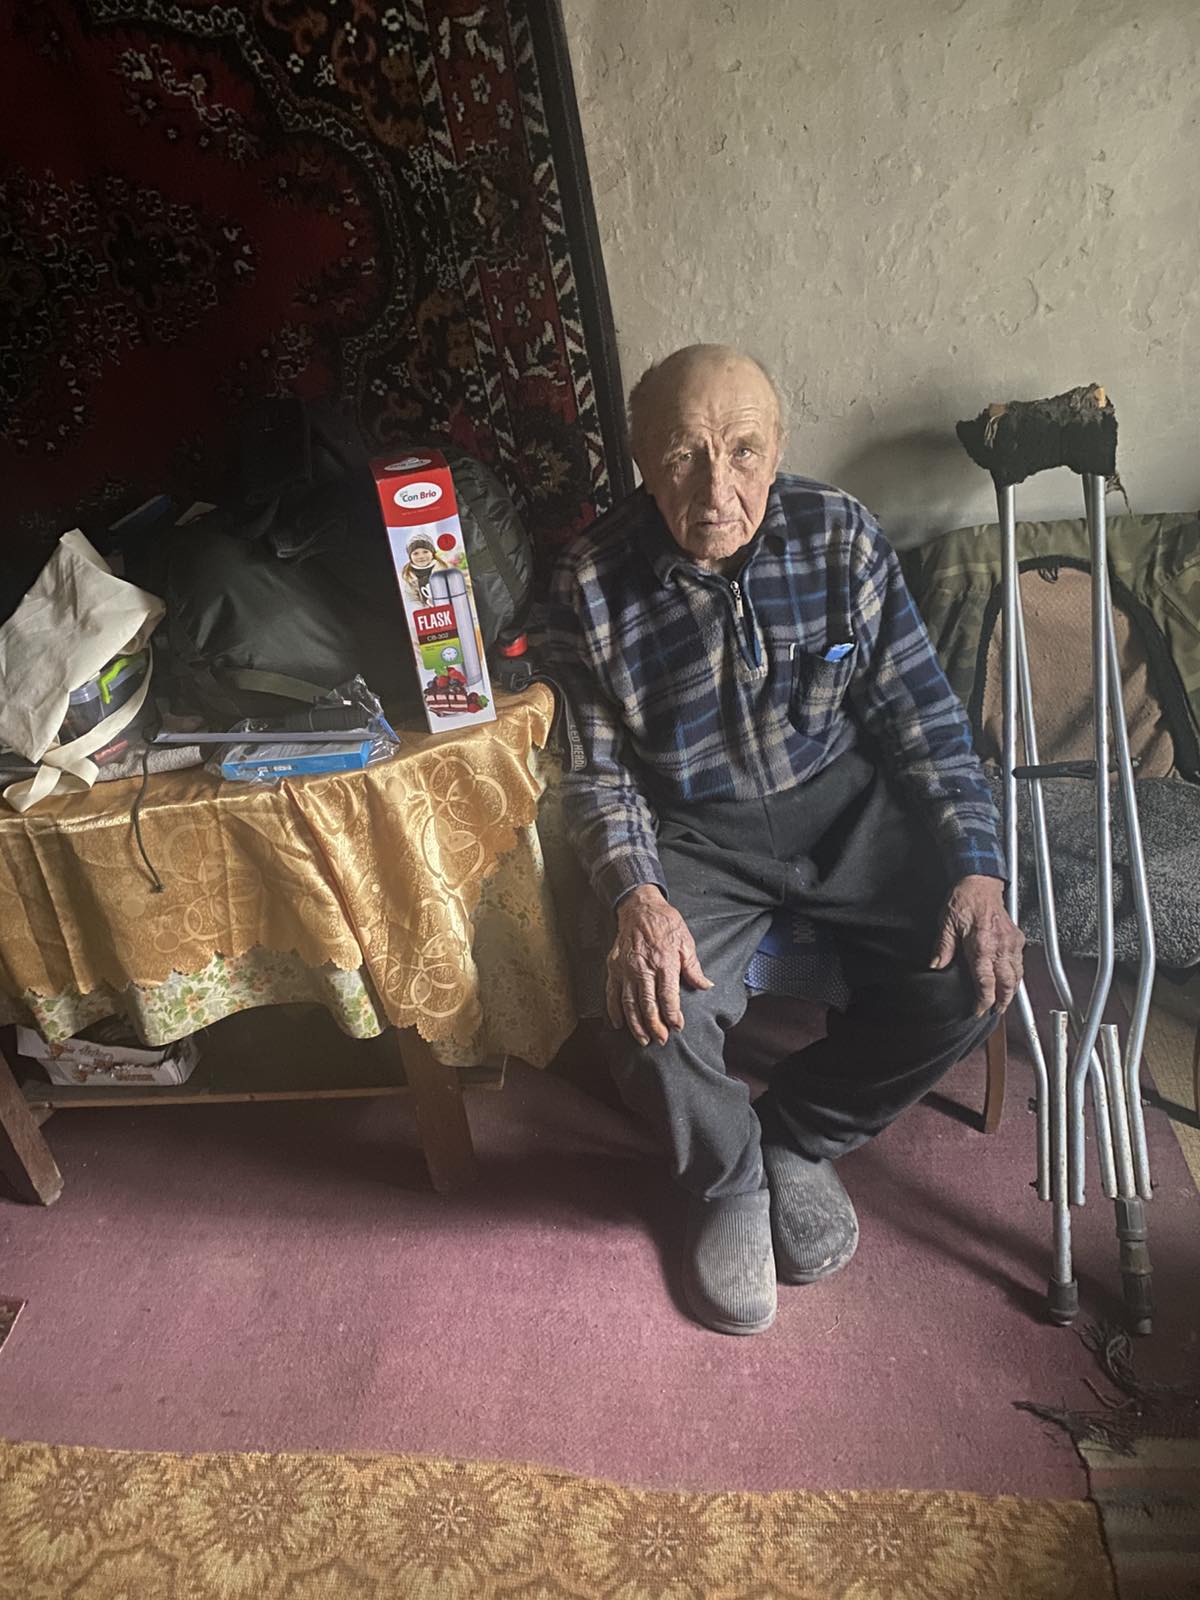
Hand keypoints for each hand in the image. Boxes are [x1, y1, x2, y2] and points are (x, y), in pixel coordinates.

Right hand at [606, 885, 712, 1045]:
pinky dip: (614, 1010)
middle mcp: (643, 968)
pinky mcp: (613, 967)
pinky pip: (612, 993)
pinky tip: (619, 1024)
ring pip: (629, 1003)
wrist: (640, 908)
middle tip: (661, 1040)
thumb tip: (705, 986)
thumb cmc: (666, 924)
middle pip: (648, 1004)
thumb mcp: (686, 942)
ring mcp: (626, 969)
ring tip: (643, 1039)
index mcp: (664, 962)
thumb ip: (694, 968)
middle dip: (654, 1026)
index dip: (673, 1014)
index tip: (677, 1027)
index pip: (668, 996)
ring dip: (636, 1024)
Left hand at [930, 874, 1023, 1015]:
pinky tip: (1010, 980)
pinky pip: (1020, 962)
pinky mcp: (1017, 938)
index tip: (979, 1010)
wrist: (980, 884)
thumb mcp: (946, 924)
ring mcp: (1011, 943)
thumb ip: (943, 947)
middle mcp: (999, 947)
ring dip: (1012, 991)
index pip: (986, 982)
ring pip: (1017, 975)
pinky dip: (1017, 975)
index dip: (983, 1000)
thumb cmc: (964, 901)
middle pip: (1007, 984)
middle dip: (1003, 1001)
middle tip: (995, 1012)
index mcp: (981, 946)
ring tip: (1004, 1001)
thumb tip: (936, 966)